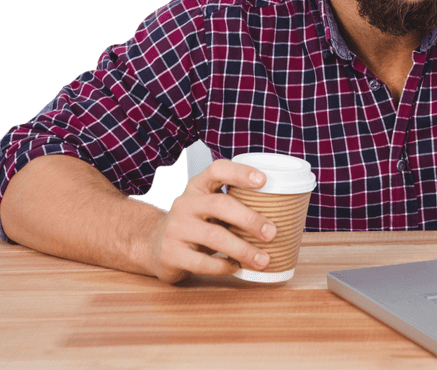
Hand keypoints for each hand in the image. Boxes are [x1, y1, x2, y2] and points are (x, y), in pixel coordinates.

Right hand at [145, 158, 276, 282]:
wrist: (154, 245)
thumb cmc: (196, 223)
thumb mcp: (209, 206)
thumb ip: (234, 204)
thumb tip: (282, 214)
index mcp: (197, 186)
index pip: (217, 169)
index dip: (240, 172)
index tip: (264, 181)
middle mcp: (185, 203)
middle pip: (220, 205)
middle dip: (249, 219)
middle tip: (272, 232)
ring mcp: (176, 228)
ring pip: (213, 236)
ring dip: (242, 249)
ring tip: (263, 259)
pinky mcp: (171, 254)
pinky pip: (202, 262)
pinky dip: (223, 266)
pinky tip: (236, 268)